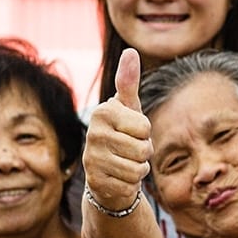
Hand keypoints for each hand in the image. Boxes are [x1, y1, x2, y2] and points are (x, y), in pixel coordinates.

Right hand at [83, 48, 151, 212]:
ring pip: (138, 169)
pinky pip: (129, 185)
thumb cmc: (122, 135)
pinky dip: (130, 185)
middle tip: (129, 151)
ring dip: (138, 169)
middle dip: (143, 153)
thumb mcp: (128, 109)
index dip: (145, 133)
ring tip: (125, 163)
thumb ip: (129, 82)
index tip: (131, 132)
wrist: (106, 172)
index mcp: (103, 112)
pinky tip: (118, 178)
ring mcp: (92, 160)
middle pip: (143, 149)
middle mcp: (93, 134)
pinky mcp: (95, 182)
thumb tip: (130, 51)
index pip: (145, 127)